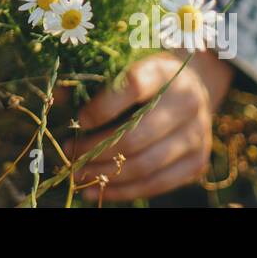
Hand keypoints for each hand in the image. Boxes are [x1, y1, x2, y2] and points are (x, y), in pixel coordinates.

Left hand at [65, 50, 232, 201]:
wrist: (194, 87)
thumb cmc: (147, 77)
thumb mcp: (125, 66)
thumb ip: (92, 81)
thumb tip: (58, 99)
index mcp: (163, 71)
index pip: (132, 87)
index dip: (102, 107)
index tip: (79, 120)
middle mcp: (186, 102)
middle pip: (135, 136)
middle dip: (95, 150)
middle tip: (70, 154)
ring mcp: (196, 134)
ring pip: (144, 165)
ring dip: (105, 174)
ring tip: (78, 173)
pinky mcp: (197, 161)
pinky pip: (157, 184)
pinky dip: (124, 191)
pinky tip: (98, 190)